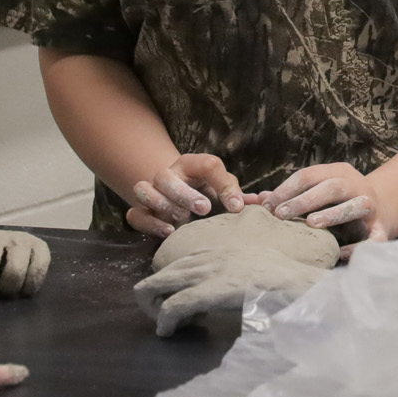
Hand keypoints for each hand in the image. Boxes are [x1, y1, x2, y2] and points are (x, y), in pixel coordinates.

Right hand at [125, 153, 245, 237]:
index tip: (236, 207)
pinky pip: (135, 215)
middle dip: (185, 193)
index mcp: (191, 165)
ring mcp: (151, 193)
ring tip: (183, 218)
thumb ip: (239, 195)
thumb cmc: (207, 192)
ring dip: (163, 204)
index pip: (206, 165)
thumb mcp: (223, 188)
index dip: (223, 185)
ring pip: (143, 190)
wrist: (178, 195)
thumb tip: (262, 202)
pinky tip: (169, 231)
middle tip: (204, 209)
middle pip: (165, 176)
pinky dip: (149, 223)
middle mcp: (168, 175)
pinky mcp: (141, 212)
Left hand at [133, 248, 328, 336]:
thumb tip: (223, 292)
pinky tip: (168, 332)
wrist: (302, 285)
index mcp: (219, 252)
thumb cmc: (287, 284)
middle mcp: (207, 258)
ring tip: (164, 328)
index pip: (177, 265)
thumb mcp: (256, 269)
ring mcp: (207, 274)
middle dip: (152, 299)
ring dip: (154, 311)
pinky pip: (173, 307)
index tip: (181, 308)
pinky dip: (164, 322)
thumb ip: (235, 276)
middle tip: (163, 320)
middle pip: (159, 275)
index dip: (171, 288)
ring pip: (157, 288)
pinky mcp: (209, 292)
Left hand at [255, 162, 397, 251]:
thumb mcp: (318, 191)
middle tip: (280, 215)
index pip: (309, 175)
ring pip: (356, 205)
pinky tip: (340, 254)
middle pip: (332, 187)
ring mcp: (371, 206)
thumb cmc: (339, 200)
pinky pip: (373, 238)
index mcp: (338, 173)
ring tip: (312, 224)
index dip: (287, 188)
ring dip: (334, 214)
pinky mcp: (381, 228)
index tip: (267, 206)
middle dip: (305, 200)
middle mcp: (356, 185)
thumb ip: (291, 195)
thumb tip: (258, 200)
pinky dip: (358, 246)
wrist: (382, 208)